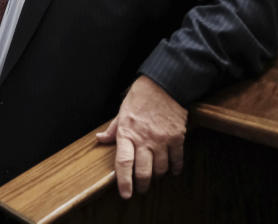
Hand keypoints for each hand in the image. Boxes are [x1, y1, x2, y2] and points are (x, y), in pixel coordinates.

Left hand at [95, 76, 186, 198]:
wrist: (165, 84)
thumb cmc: (141, 96)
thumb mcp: (122, 111)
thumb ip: (113, 129)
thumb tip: (100, 139)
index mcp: (128, 133)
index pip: (123, 162)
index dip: (124, 181)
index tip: (125, 194)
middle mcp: (144, 139)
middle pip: (144, 172)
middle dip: (142, 185)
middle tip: (140, 189)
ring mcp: (162, 139)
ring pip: (161, 169)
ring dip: (157, 176)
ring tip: (155, 176)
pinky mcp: (177, 137)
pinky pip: (177, 160)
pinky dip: (175, 168)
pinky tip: (172, 170)